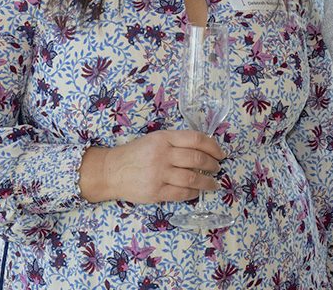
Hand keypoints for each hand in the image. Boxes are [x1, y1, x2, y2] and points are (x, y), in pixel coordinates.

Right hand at [78, 130, 226, 203]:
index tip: (221, 154)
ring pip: (192, 179)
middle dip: (212, 165)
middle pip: (197, 160)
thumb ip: (177, 142)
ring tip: (214, 184)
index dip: (213, 147)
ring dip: (208, 182)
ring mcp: (159, 174)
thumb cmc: (136, 153)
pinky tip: (197, 192)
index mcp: (165, 138)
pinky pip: (181, 194)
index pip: (197, 140)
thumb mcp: (156, 139)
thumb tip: (205, 149)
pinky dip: (193, 193)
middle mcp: (163, 155)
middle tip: (217, 168)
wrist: (111, 171)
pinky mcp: (155, 192)